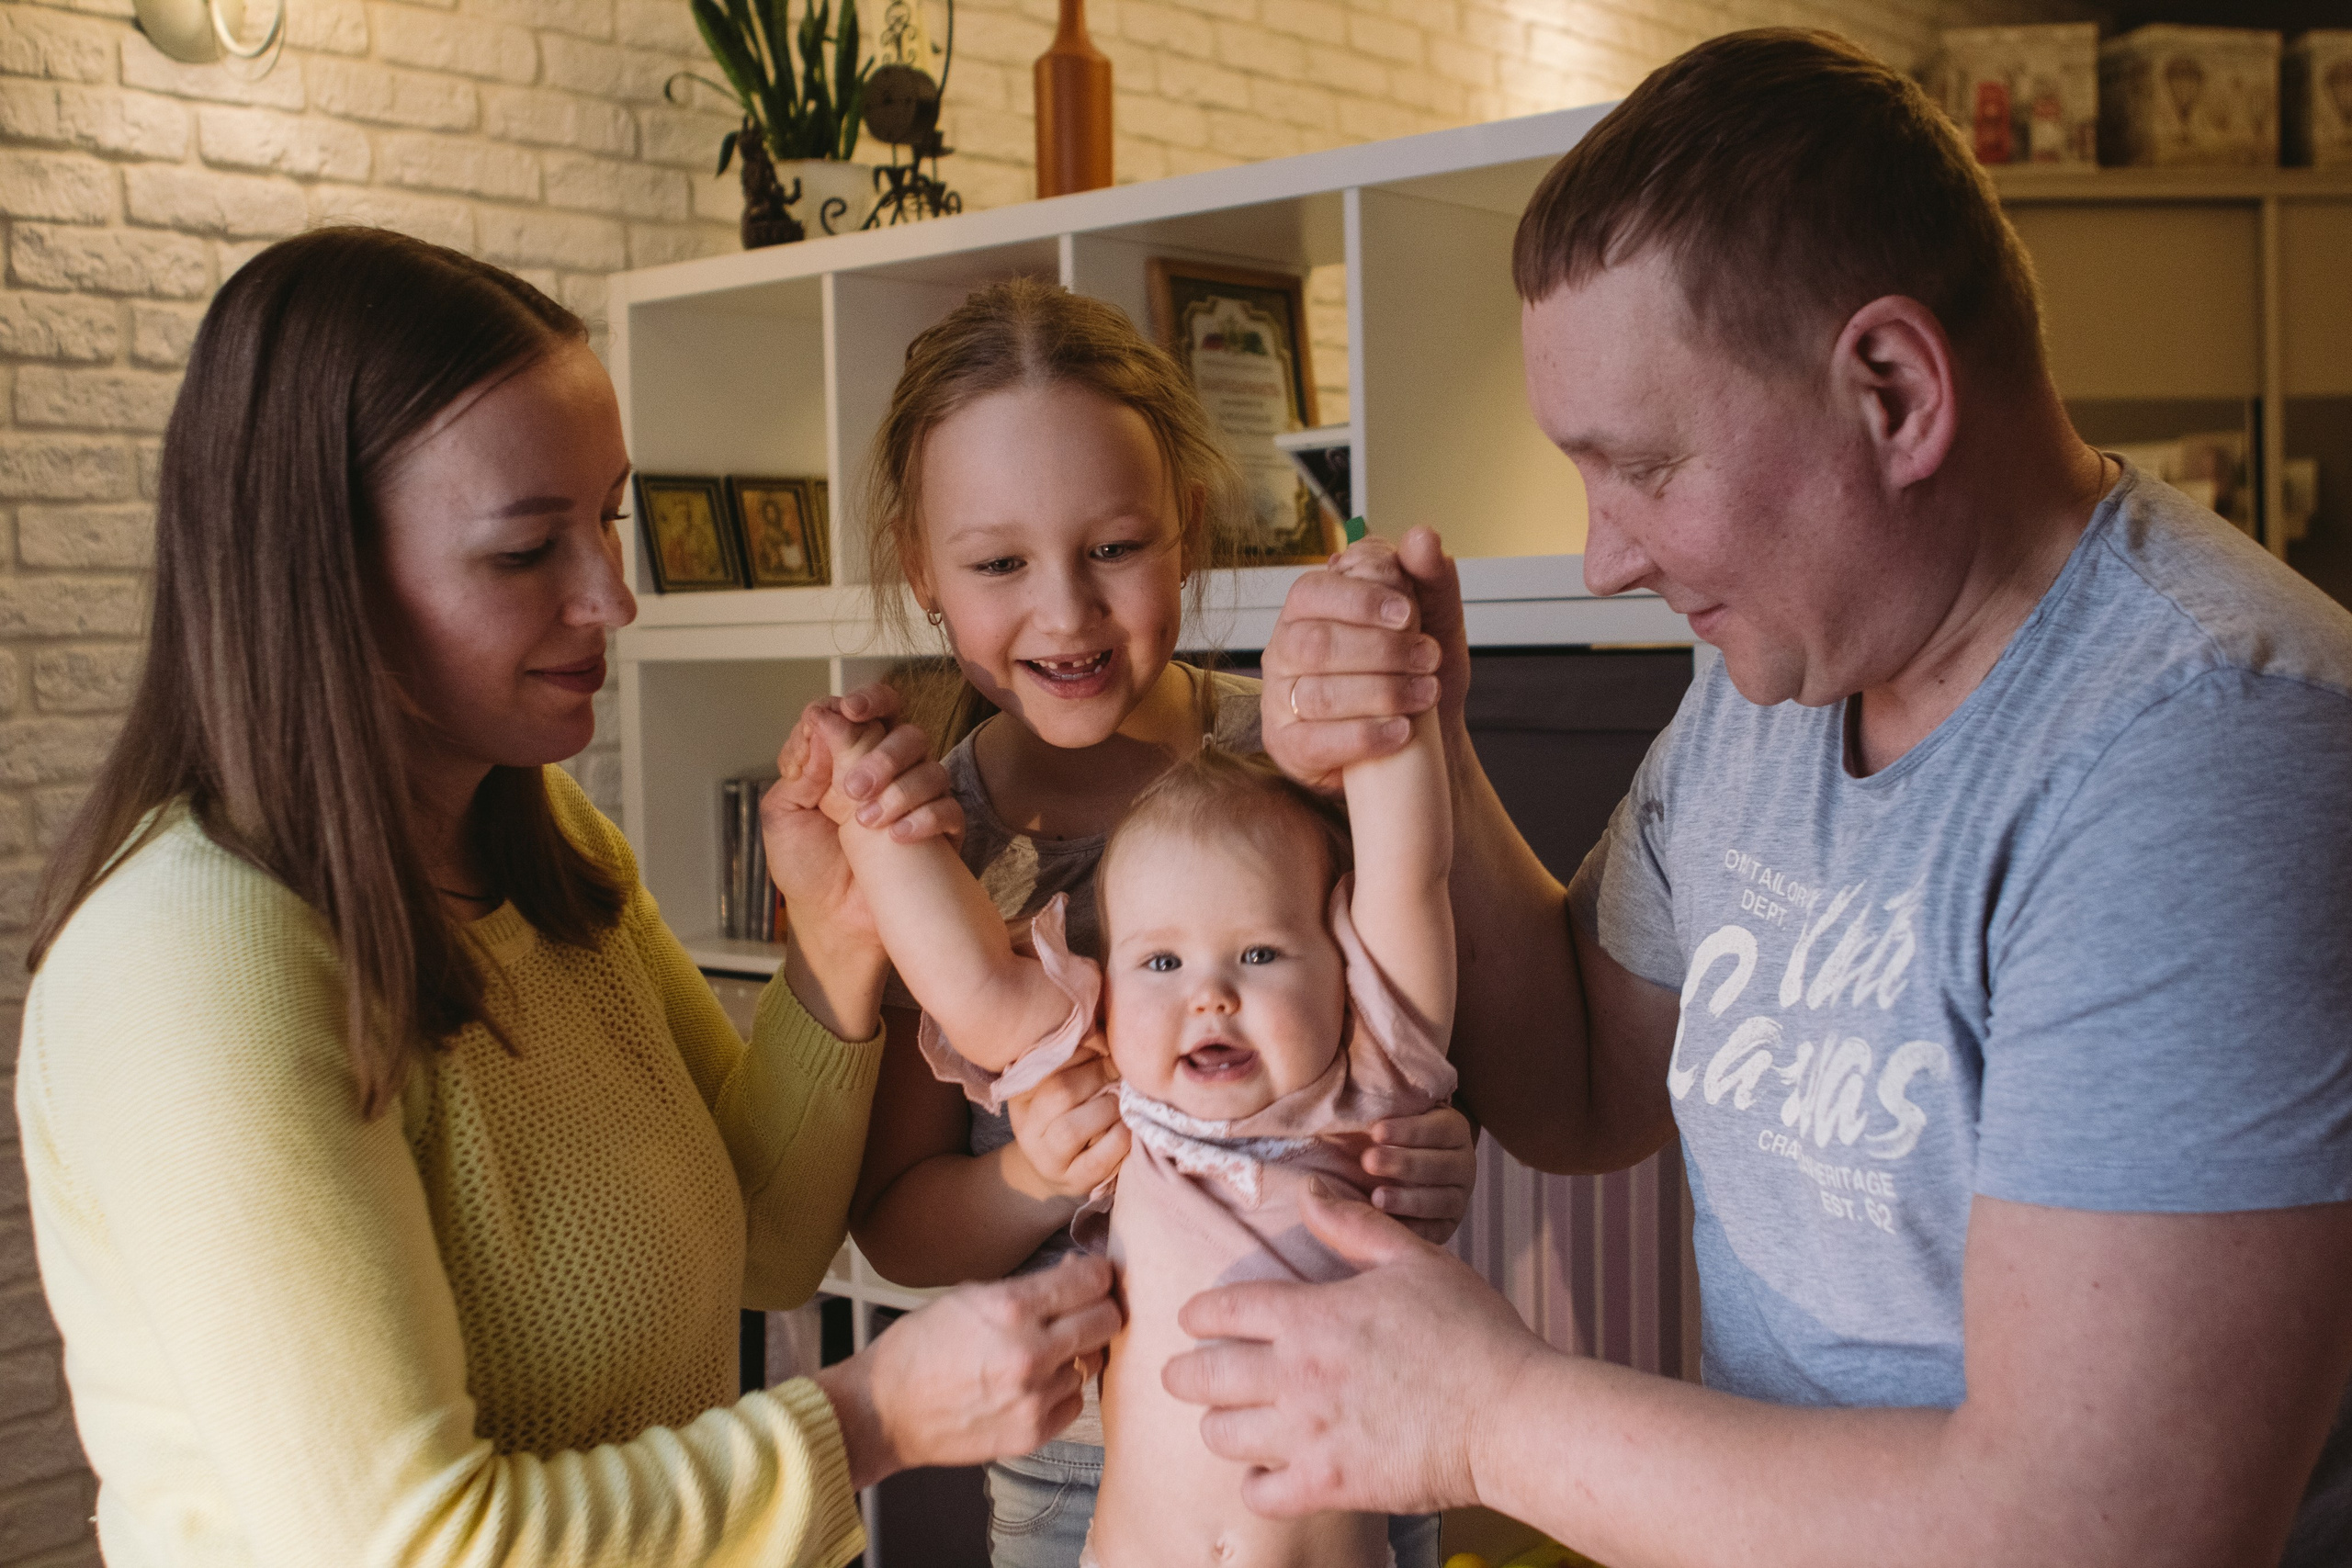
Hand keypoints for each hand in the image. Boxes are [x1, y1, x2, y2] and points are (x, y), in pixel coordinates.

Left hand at [764, 683, 961, 1038]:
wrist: (830, 923)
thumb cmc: (805, 869)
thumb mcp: (783, 812)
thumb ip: (801, 765)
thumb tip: (823, 719)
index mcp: (847, 759)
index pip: (868, 712)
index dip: (866, 702)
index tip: (851, 712)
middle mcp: (886, 773)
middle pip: (905, 733)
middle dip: (881, 754)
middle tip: (852, 790)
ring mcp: (916, 801)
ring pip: (930, 767)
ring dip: (900, 789)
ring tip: (867, 822)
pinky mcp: (939, 833)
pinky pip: (949, 809)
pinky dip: (926, 818)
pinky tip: (898, 837)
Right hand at [814, 1253, 1120, 1487]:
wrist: (884, 1411)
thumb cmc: (920, 1348)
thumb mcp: (969, 1296)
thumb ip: (1027, 1288)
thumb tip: (1076, 1273)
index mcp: (1011, 1308)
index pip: (1091, 1280)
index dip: (1098, 1274)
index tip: (1096, 1276)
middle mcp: (1030, 1352)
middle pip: (1107, 1320)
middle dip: (1099, 1310)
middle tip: (1084, 1311)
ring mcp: (1034, 1397)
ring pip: (1090, 1363)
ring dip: (1073, 1356)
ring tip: (1038, 1355)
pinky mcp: (1033, 1433)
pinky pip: (1074, 1402)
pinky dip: (1059, 1392)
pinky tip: (1030, 1385)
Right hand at [1006, 1048, 1130, 1200]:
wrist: (1057, 1168)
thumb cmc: (1067, 1114)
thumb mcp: (1060, 1084)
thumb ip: (1074, 1059)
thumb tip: (1103, 1027)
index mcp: (1021, 1094)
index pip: (1045, 1064)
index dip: (1080, 1050)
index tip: (1104, 1044)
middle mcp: (1027, 1127)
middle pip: (1059, 1092)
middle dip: (1097, 1074)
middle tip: (1118, 1068)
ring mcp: (1046, 1158)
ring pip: (1071, 1129)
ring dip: (1106, 1109)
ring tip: (1121, 1100)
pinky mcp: (1072, 1181)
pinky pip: (1097, 1160)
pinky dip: (1118, 1139)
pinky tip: (1128, 1127)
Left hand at [1160, 1187, 1546, 1518]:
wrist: (1512, 1416)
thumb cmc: (1473, 1332)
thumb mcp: (1417, 1260)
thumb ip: (1354, 1227)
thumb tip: (1309, 1192)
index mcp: (1311, 1316)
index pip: (1221, 1310)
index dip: (1198, 1313)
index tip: (1194, 1319)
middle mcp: (1296, 1374)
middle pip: (1201, 1376)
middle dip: (1182, 1373)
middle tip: (1181, 1374)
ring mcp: (1307, 1434)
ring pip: (1220, 1435)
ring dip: (1218, 1426)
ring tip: (1229, 1421)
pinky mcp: (1327, 1485)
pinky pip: (1259, 1494)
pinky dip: (1256, 1483)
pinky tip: (1268, 1471)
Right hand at [1262, 527, 1469, 793]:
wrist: (1422, 743)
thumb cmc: (1415, 672)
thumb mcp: (1433, 620)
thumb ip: (1429, 577)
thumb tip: (1421, 536)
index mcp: (1308, 610)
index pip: (1313, 592)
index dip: (1359, 600)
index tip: (1407, 612)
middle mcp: (1284, 651)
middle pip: (1315, 643)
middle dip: (1381, 650)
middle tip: (1429, 657)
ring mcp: (1280, 701)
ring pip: (1317, 693)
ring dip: (1381, 692)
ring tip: (1426, 693)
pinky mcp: (1288, 747)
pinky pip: (1315, 741)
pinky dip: (1364, 735)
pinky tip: (1400, 731)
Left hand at [1362, 1105, 1475, 1243]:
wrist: (1408, 1174)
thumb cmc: (1390, 1138)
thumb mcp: (1392, 1117)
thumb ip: (1381, 1107)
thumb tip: (1344, 1088)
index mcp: (1454, 1130)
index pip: (1439, 1129)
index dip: (1409, 1130)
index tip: (1375, 1131)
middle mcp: (1464, 1163)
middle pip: (1439, 1165)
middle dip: (1402, 1164)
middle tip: (1368, 1161)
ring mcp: (1460, 1197)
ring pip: (1440, 1200)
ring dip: (1408, 1199)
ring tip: (1376, 1199)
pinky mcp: (1449, 1225)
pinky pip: (1436, 1230)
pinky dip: (1414, 1229)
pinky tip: (1390, 1227)